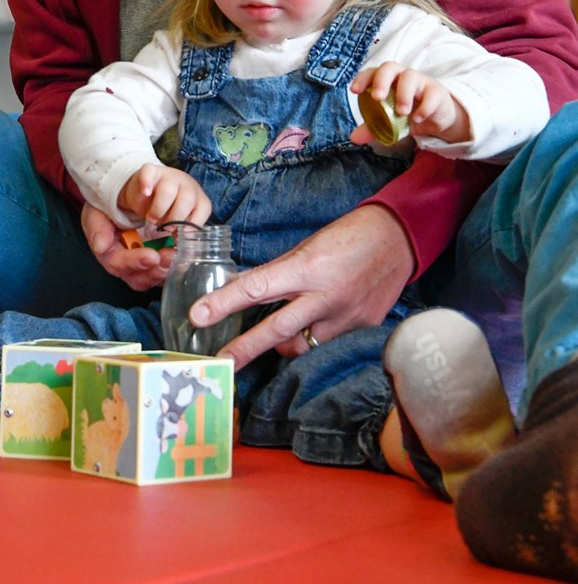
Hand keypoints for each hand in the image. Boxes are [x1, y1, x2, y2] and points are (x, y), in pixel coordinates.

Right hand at [80, 202, 172, 291]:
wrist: (117, 203)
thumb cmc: (104, 211)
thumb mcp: (95, 215)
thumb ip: (97, 230)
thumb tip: (100, 247)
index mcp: (109, 255)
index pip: (119, 265)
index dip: (135, 262)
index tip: (152, 256)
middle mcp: (125, 265)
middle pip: (138, 278)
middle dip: (154, 271)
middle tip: (170, 258)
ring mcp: (140, 265)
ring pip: (152, 277)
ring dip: (165, 270)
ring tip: (177, 257)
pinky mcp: (154, 261)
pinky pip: (163, 271)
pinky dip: (172, 268)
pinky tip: (181, 258)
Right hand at [118, 163, 211, 227]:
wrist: (148, 190)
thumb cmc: (166, 210)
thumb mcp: (176, 222)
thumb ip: (179, 236)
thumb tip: (177, 256)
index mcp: (198, 198)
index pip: (204, 208)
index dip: (192, 224)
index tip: (180, 235)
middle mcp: (186, 185)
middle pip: (187, 199)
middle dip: (175, 218)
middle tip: (165, 227)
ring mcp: (169, 175)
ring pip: (168, 190)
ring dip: (159, 209)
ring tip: (152, 219)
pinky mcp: (151, 170)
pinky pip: (149, 173)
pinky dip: (147, 184)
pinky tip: (146, 193)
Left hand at [188, 205, 414, 367]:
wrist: (399, 238)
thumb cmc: (349, 235)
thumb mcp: (308, 247)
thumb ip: (280, 272)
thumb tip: (248, 288)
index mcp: (307, 268)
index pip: (257, 288)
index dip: (224, 303)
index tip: (198, 316)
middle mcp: (325, 296)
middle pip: (277, 330)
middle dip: (245, 349)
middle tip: (220, 363)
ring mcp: (345, 317)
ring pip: (302, 345)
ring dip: (283, 345)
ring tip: (269, 339)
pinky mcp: (361, 328)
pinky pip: (327, 343)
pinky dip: (314, 338)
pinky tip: (312, 329)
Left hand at [351, 62, 470, 144]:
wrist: (436, 119)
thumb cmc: (409, 112)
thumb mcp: (390, 121)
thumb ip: (373, 126)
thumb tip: (354, 137)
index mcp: (388, 80)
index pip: (373, 72)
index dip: (363, 78)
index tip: (355, 90)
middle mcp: (402, 76)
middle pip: (390, 67)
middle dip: (381, 81)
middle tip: (377, 98)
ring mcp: (421, 82)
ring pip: (411, 76)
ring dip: (403, 94)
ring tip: (401, 112)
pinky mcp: (437, 92)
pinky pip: (431, 94)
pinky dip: (424, 106)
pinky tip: (418, 118)